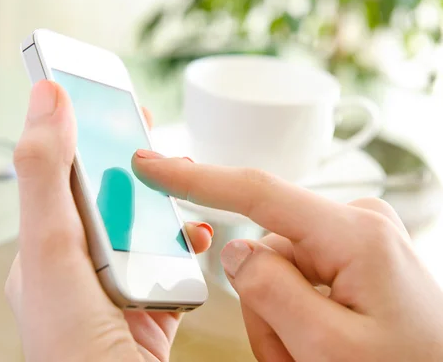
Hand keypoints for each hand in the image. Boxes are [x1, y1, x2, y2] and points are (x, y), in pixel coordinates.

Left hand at [5, 81, 212, 360]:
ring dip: (160, 201)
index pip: (58, 178)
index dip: (75, 131)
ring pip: (142, 228)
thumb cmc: (72, 344)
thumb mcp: (51, 251)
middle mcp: (78, 270)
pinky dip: (185, 244)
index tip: (95, 90)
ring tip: (177, 176)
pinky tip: (193, 234)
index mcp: (45, 254)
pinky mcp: (151, 310)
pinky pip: (171, 265)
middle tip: (143, 122)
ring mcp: (116, 290)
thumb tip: (46, 99)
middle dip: (124, 158)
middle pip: (105, 198)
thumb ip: (46, 177)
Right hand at [133, 154, 442, 360]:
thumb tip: (234, 248)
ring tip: (313, 356)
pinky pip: (298, 278)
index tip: (151, 164)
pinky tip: (323, 344)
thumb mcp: (327, 348)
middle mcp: (355, 223)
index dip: (194, 178)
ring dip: (281, 320)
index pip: (255, 192)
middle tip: (296, 354)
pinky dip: (297, 316)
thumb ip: (269, 290)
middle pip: (264, 250)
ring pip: (276, 272)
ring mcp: (355, 239)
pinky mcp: (353, 254)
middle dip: (264, 306)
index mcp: (354, 234)